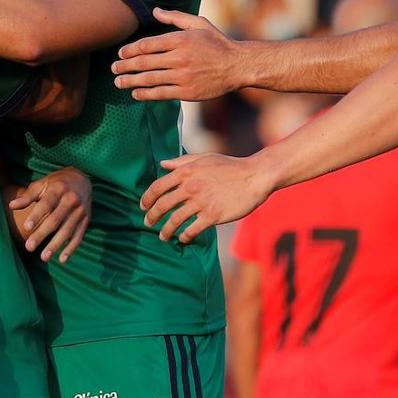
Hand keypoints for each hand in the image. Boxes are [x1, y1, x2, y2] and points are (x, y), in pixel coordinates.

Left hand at [5, 166, 91, 262]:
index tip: (26, 227)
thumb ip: (27, 196)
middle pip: (55, 220)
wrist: (82, 179)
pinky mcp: (86, 221)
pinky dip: (71, 249)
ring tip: (43, 257)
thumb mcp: (41, 184)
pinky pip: (79, 237)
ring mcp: (80, 211)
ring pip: (67, 231)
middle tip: (29, 247)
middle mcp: (71, 200)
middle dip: (42, 234)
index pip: (46, 204)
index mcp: (58, 189)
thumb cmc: (56, 183)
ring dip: (55, 245)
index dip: (36, 216)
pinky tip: (62, 259)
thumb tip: (11, 206)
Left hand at [112, 8, 245, 100]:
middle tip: (113, 69)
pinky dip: (145, 94)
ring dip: (131, 81)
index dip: (130, 50)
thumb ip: (175, 17)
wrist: (238, 66)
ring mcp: (183, 76)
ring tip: (119, 82)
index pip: (147, 45)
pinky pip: (161, 94)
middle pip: (144, 62)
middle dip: (125, 66)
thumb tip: (155, 10)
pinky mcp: (187, 92)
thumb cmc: (217, 42)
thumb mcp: (198, 24)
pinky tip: (135, 93)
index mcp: (180, 40)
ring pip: (149, 79)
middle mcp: (180, 58)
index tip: (120, 54)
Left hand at [141, 152, 276, 242]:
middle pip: (162, 205)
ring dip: (166, 230)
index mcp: (185, 172)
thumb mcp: (203, 158)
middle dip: (152, 217)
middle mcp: (190, 187)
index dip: (147, 198)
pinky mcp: (213, 215)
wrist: (255, 176)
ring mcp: (201, 202)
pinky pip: (192, 229)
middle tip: (148, 224)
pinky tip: (183, 238)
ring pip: (175, 220)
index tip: (143, 206)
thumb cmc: (229, 166)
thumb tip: (162, 164)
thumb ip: (181, 162)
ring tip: (163, 236)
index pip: (157, 187)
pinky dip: (184, 236)